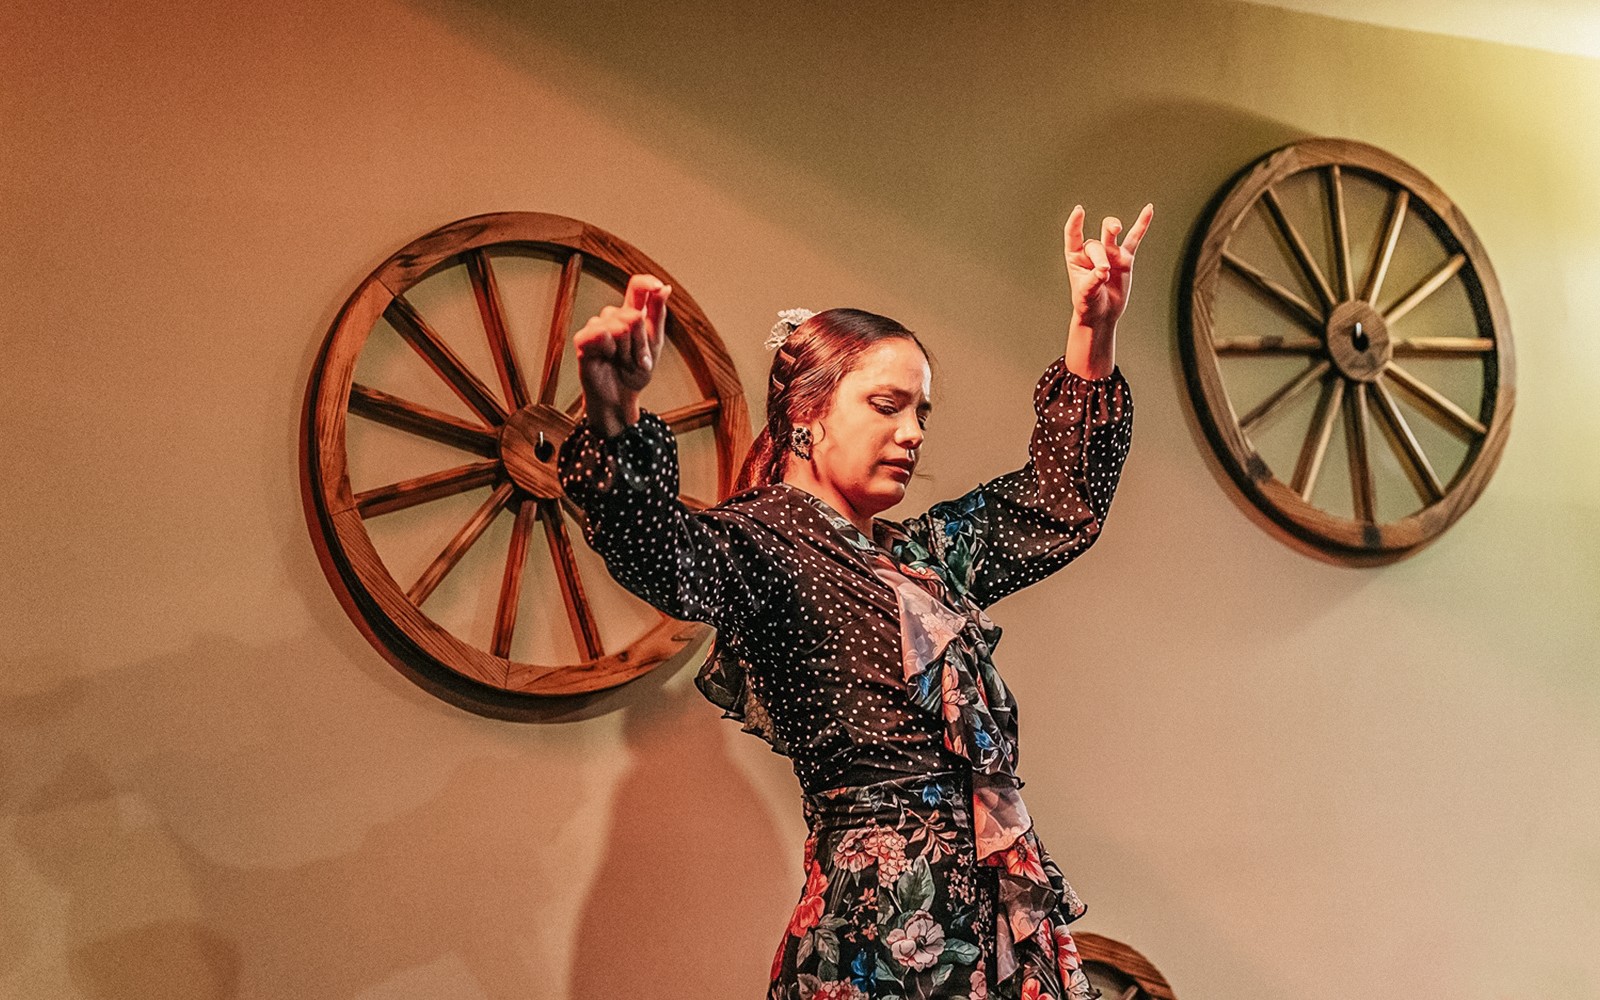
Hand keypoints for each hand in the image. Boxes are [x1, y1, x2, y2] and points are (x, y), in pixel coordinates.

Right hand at [574, 274, 671, 435]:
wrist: (621, 397)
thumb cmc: (636, 371)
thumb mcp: (655, 344)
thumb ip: (658, 315)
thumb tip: (665, 288)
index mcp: (631, 313)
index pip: (636, 287)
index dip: (646, 282)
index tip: (657, 287)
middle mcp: (613, 317)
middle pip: (633, 315)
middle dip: (641, 343)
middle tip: (637, 359)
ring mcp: (597, 327)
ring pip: (619, 327)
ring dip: (628, 351)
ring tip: (623, 362)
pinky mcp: (583, 339)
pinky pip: (600, 333)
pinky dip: (610, 349)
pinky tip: (607, 358)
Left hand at [1063, 203, 1152, 334]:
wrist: (1102, 314)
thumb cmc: (1088, 303)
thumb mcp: (1086, 294)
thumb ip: (1093, 280)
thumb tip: (1104, 269)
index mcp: (1075, 258)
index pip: (1073, 236)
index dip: (1075, 223)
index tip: (1079, 211)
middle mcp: (1092, 252)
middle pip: (1096, 244)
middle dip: (1099, 256)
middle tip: (1103, 271)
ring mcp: (1110, 253)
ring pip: (1111, 234)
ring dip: (1112, 228)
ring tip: (1116, 228)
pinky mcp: (1125, 258)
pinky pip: (1134, 239)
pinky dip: (1142, 225)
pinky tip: (1149, 209)